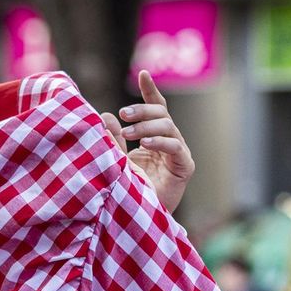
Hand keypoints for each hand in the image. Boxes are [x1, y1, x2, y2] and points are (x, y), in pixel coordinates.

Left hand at [101, 69, 194, 213]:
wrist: (139, 217)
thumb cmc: (129, 189)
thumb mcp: (116, 158)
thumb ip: (113, 138)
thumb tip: (105, 115)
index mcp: (155, 137)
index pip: (156, 108)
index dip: (150, 91)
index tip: (143, 73)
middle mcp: (169, 142)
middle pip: (161, 114)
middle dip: (142, 110)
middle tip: (123, 115)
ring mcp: (179, 153)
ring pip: (168, 126)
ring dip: (147, 126)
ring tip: (129, 134)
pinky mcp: (184, 167)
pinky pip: (175, 147)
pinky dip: (160, 142)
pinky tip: (144, 144)